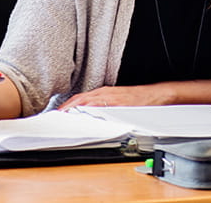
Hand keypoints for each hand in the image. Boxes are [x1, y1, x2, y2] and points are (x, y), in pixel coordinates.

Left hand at [57, 84, 175, 109]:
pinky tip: (82, 115)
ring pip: (87, 101)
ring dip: (73, 108)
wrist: (156, 95)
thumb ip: (104, 107)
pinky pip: (100, 105)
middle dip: (65, 108)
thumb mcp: (118, 102)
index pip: (80, 98)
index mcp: (103, 93)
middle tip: (55, 117)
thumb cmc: (138, 100)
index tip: (57, 114)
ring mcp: (111, 97)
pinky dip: (89, 109)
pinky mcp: (117, 102)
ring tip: (63, 117)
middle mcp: (105, 93)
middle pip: (79, 99)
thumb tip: (91, 117)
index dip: (66, 106)